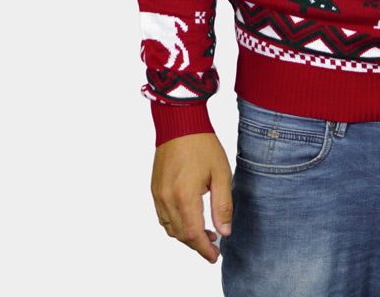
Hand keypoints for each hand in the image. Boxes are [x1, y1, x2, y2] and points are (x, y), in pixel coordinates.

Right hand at [151, 132, 232, 261]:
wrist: (180, 122)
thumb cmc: (203, 144)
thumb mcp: (221, 173)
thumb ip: (222, 205)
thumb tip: (224, 232)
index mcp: (184, 196)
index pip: (193, 234)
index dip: (204, 249)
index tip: (215, 256)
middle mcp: (167, 199)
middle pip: (180, 235)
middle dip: (197, 244)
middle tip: (214, 245)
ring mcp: (158, 194)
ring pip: (170, 228)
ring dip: (186, 235)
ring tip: (206, 232)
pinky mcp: (154, 189)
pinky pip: (162, 216)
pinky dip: (175, 223)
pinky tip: (189, 217)